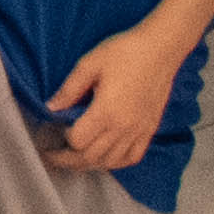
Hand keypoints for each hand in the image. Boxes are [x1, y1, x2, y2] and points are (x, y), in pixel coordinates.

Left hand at [44, 15, 193, 174]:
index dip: (62, 138)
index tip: (53, 131)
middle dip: (68, 160)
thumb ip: (70, 89)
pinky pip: (132, 157)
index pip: (78, 140)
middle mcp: (123, 127)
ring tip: (74, 159)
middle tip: (52, 156)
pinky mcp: (149, 130)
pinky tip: (105, 157)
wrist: (161, 49)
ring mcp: (139, 131)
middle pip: (91, 157)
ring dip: (90, 164)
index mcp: (106, 111)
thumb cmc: (124, 51)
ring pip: (110, 162)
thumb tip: (51, 107)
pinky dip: (116, 162)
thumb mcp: (90, 63)